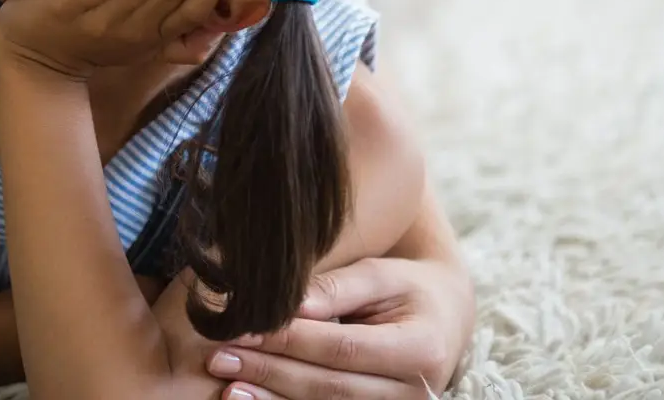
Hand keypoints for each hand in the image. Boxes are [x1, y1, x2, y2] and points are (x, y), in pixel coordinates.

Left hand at [203, 257, 472, 398]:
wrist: (443, 320)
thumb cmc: (408, 288)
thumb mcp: (382, 275)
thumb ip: (339, 287)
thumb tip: (292, 303)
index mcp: (420, 350)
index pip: (343, 348)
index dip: (290, 340)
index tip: (243, 328)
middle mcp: (415, 393)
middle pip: (330, 385)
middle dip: (270, 371)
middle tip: (220, 356)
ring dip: (272, 397)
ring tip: (227, 383)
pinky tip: (249, 399)